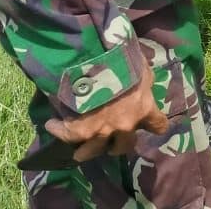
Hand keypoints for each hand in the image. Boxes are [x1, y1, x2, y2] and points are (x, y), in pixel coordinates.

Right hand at [44, 62, 167, 162]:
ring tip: (81, 152)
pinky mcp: (78, 130)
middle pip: (124, 147)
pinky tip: (52, 126)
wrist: (97, 59)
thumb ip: (145, 82)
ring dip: (88, 151)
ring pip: (94, 151)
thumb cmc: (124, 60)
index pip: (158, 126)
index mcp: (143, 109)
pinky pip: (66, 137)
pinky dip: (58, 130)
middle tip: (111, 141)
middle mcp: (124, 126)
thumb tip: (144, 84)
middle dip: (118, 144)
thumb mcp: (142, 68)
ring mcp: (100, 131)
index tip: (149, 125)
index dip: (153, 125)